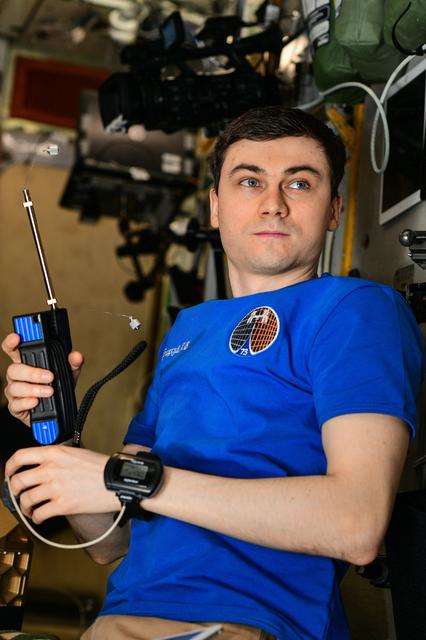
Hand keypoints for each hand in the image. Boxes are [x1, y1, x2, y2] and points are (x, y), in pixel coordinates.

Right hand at [1, 332, 83, 426]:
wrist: (58, 413)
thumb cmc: (58, 387)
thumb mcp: (68, 374)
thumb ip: (72, 363)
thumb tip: (76, 355)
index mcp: (27, 363)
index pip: (14, 350)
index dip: (11, 342)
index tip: (17, 338)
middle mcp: (17, 376)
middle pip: (13, 369)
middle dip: (31, 372)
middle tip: (49, 376)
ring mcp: (15, 392)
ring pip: (14, 387)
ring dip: (33, 389)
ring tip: (49, 391)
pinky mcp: (16, 407)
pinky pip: (15, 404)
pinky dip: (26, 403)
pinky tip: (35, 402)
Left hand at [5, 446, 119, 523]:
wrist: (115, 480)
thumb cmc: (100, 467)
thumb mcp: (75, 452)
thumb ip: (56, 457)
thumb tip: (41, 465)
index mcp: (54, 453)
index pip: (20, 456)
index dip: (9, 466)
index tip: (9, 472)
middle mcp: (51, 469)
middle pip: (18, 481)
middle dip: (14, 491)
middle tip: (18, 494)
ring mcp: (55, 487)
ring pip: (26, 500)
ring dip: (25, 507)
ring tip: (31, 509)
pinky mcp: (62, 505)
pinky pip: (39, 514)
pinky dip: (37, 518)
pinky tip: (41, 517)